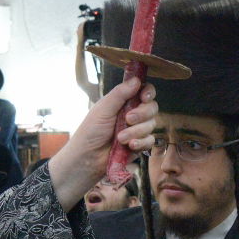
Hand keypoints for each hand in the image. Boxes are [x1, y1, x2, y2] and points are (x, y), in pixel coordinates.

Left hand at [47, 77, 157, 210]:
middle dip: (142, 113)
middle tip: (128, 119)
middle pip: (152, 107)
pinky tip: (129, 146)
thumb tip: (136, 79)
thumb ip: (120, 94)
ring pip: (151, 124)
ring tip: (120, 138)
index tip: (145, 96)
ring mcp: (136, 130)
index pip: (143, 91)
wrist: (87, 158)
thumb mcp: (103, 109)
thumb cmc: (90, 132)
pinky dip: (140, 143)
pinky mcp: (139, 145)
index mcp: (122, 102)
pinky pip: (150, 140)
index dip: (148, 92)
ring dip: (136, 131)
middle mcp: (132, 114)